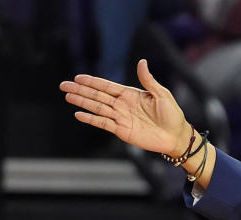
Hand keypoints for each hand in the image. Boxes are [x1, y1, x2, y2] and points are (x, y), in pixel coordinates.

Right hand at [60, 59, 189, 156]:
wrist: (176, 136)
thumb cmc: (172, 114)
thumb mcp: (161, 94)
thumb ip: (148, 80)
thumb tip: (142, 62)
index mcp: (130, 94)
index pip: (107, 86)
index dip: (92, 82)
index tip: (78, 78)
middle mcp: (122, 105)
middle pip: (97, 95)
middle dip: (80, 90)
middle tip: (64, 85)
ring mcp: (121, 118)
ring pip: (97, 108)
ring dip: (82, 102)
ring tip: (68, 96)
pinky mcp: (122, 130)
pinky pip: (103, 123)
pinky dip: (91, 119)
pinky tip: (79, 114)